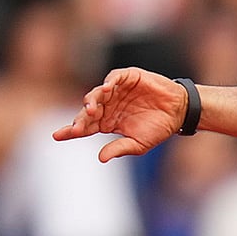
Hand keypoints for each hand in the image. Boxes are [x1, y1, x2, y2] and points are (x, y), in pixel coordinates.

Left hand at [53, 67, 187, 161]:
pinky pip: (113, 78)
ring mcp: (117, 91)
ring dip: (92, 101)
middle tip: (78, 127)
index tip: (57, 136)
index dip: (71, 130)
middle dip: (81, 119)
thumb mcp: (139, 143)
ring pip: (97, 94)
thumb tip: (101, 158)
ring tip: (91, 110)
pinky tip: (105, 89)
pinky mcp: (128, 77)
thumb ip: (119, 148)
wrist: (179, 111)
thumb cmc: (160, 128)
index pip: (85, 126)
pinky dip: (108, 82)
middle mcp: (109, 105)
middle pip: (88, 111)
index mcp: (108, 122)